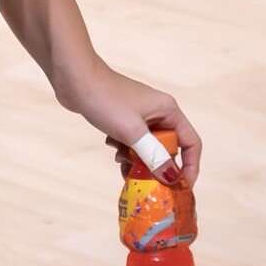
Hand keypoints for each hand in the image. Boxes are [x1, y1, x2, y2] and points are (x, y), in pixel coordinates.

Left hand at [68, 61, 201, 186]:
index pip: (191, 143)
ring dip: (136, 159)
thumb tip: (172, 178)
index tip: (182, 187)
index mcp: (168, 111)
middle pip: (168, 148)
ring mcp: (139, 115)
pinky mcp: (122, 118)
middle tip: (144, 180)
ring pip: (147, 147)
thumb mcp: (132, 132)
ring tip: (121, 161)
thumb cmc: (105, 99)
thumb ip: (154, 156)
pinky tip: (110, 145)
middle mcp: (158, 112)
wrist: (74, 78)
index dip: (190, 166)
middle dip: (156, 165)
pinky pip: (131, 141)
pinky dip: (123, 149)